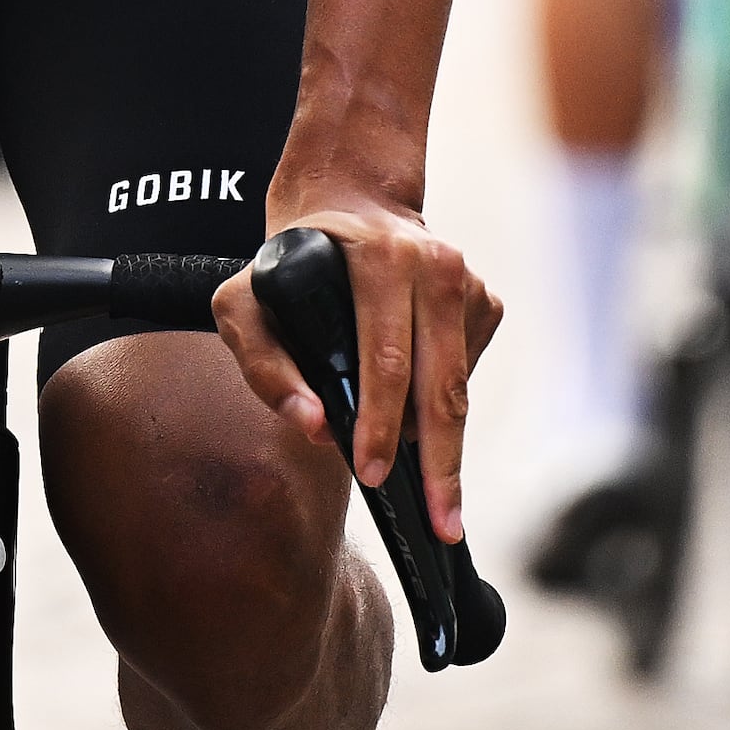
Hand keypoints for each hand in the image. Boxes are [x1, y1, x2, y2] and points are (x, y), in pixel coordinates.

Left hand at [217, 169, 501, 541]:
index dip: (382, 425)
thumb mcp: (244, 302)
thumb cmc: (288, 266)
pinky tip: (412, 398)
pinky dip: (441, 400)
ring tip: (425, 483)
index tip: (375, 475)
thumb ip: (264, 365)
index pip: (387, 360)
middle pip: (441, 385)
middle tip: (443, 524)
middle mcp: (434, 264)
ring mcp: (468, 281)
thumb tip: (315, 425)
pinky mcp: (485, 299)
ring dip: (440, 440)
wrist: (347, 205)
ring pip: (460, 386)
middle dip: (442, 463)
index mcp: (380, 259)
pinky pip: (468, 372)